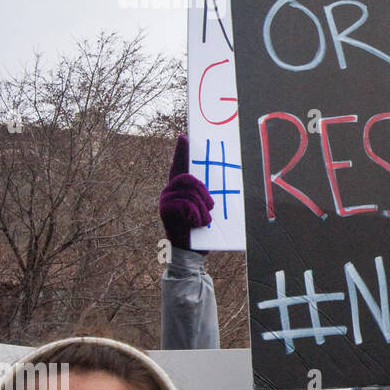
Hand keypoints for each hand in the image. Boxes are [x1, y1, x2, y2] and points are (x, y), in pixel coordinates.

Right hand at [160, 134, 213, 250]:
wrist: (191, 252)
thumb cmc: (201, 230)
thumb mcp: (207, 209)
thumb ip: (207, 195)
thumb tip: (225, 177)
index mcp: (180, 189)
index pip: (180, 166)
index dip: (181, 151)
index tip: (184, 136)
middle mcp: (169, 191)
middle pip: (189, 178)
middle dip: (204, 193)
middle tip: (211, 207)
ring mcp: (165, 200)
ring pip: (190, 193)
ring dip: (202, 209)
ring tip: (203, 222)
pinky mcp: (164, 210)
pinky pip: (186, 205)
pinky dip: (196, 215)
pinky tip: (194, 224)